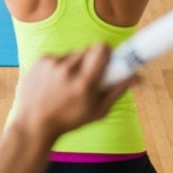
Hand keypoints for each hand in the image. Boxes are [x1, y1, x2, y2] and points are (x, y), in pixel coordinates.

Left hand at [12, 46, 132, 141]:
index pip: (101, 49)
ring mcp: (52, 64)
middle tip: (90, 74)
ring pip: (74, 53)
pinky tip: (56, 83)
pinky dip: (61, 66)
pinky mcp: (41, 60)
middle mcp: (67, 71)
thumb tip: (139, 78)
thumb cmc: (69, 120)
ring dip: (76, 63)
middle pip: (89, 49)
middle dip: (93, 59)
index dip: (107, 51)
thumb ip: (117, 91)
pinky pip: (59, 56)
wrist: (34, 124)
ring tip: (69, 83)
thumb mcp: (98, 111)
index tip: (110, 57)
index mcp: (84, 84)